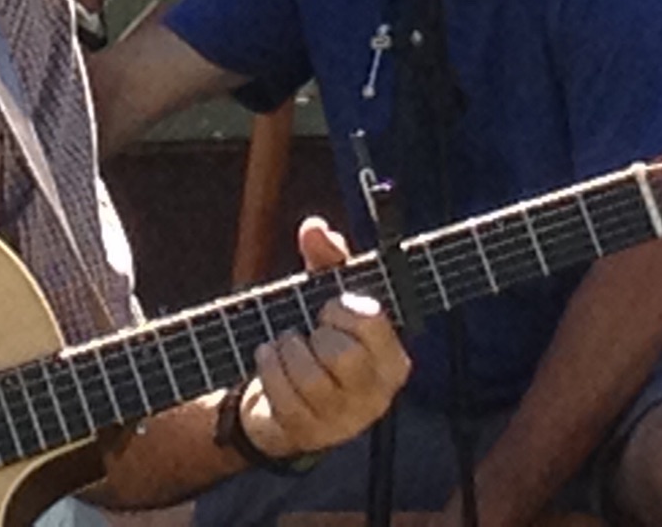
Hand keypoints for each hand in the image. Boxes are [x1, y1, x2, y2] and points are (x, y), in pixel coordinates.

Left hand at [238, 216, 411, 457]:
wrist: (288, 402)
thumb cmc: (319, 341)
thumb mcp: (326, 297)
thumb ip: (327, 261)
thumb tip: (315, 228)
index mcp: (393, 359)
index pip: (371, 321)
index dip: (341, 308)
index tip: (330, 309)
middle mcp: (376, 395)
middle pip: (342, 354)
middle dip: (315, 334)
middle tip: (311, 332)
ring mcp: (343, 420)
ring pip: (309, 375)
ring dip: (287, 349)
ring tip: (287, 344)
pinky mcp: (309, 433)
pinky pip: (283, 393)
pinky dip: (268, 367)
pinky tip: (269, 358)